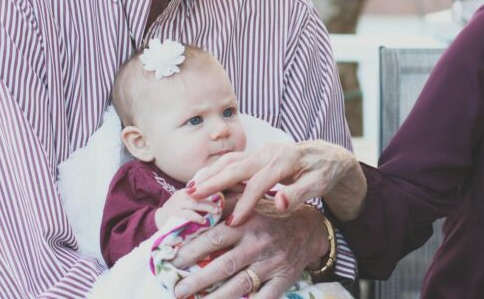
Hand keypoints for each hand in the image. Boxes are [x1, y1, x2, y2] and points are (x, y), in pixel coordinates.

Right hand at [154, 188, 222, 228]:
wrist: (159, 218)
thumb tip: (218, 200)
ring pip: (194, 203)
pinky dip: (196, 217)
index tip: (222, 195)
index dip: (212, 189)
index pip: (201, 187)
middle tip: (220, 207)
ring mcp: (178, 204)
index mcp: (187, 191)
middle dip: (211, 201)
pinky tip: (203, 221)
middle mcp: (183, 195)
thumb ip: (199, 199)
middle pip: (199, 194)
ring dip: (207, 207)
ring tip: (216, 212)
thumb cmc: (176, 210)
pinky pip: (187, 215)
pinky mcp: (175, 214)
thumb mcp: (186, 200)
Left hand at [171, 201, 328, 298]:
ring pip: (241, 285)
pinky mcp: (284, 279)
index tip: (173, 260)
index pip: (216, 237)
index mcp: (249, 222)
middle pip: (225, 265)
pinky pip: (264, 297)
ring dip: (216, 297)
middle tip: (178, 290)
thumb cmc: (272, 214)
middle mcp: (259, 243)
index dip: (193, 250)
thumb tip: (195, 195)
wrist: (310, 228)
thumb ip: (226, 200)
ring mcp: (272, 263)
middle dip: (198, 280)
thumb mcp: (252, 201)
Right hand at [188, 140, 366, 223]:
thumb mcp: (320, 184)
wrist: (329, 155)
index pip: (260, 183)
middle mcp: (270, 151)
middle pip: (237, 166)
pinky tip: (204, 181)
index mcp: (285, 159)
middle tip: (192, 197)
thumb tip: (280, 204)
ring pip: (231, 160)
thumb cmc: (324, 172)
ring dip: (210, 173)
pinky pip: (234, 161)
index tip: (232, 222)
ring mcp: (262, 151)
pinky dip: (217, 169)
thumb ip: (299, 194)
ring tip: (190, 189)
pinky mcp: (258, 154)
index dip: (245, 203)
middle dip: (214, 182)